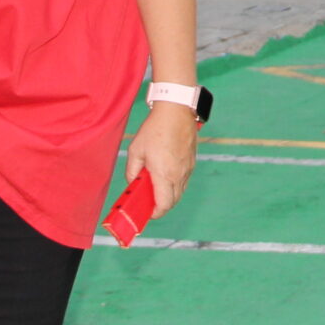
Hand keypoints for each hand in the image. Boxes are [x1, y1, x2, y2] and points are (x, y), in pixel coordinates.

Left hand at [124, 102, 199, 218]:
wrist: (177, 111)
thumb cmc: (154, 129)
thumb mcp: (135, 150)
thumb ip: (132, 171)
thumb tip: (133, 182)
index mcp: (164, 174)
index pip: (164, 205)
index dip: (155, 213)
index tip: (147, 213)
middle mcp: (179, 174)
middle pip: (173, 202)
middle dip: (161, 206)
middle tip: (149, 202)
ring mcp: (188, 168)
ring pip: (180, 191)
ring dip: (169, 195)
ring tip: (156, 187)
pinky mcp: (192, 162)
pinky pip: (184, 180)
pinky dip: (175, 184)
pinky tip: (166, 175)